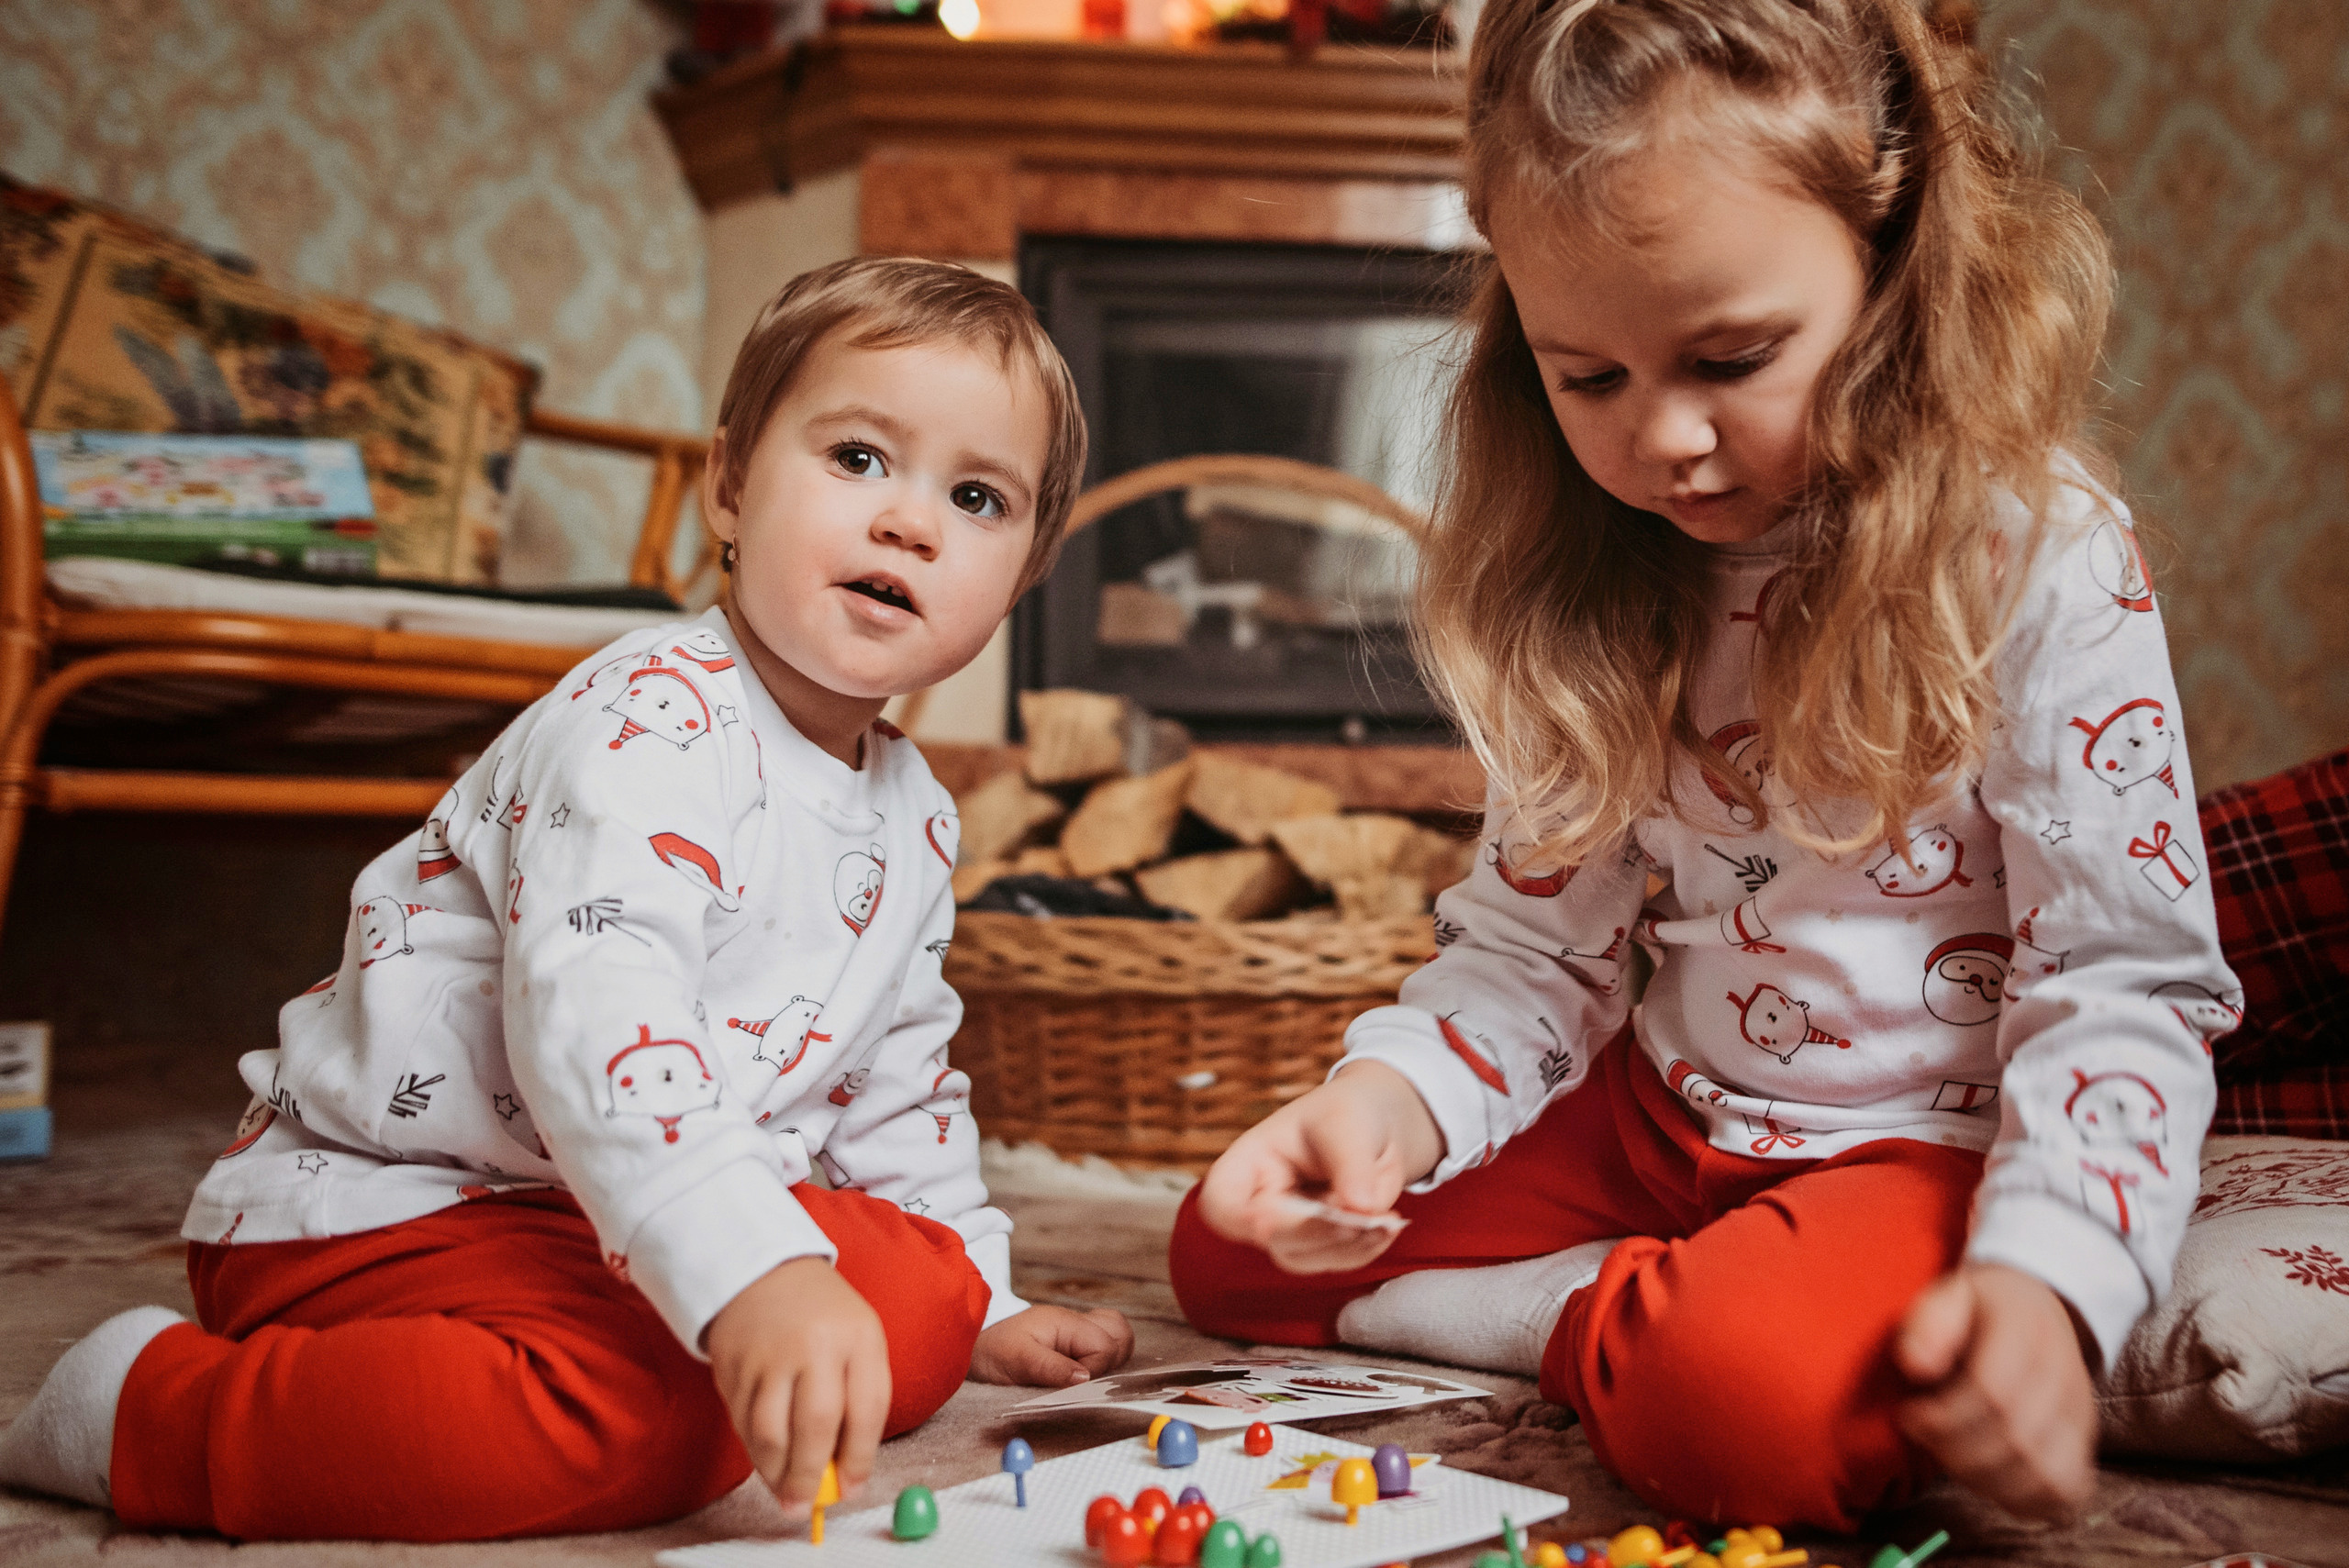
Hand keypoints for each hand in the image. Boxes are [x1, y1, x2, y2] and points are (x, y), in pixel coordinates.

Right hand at [706, 1257, 891, 1514]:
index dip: (859, 1458)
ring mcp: (768, 1354)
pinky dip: (753, 1451)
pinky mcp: (732, 1365)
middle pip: (815, 1425)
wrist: (762, 1269)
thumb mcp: (859, 1339)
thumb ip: (861, 1399)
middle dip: (811, 1476)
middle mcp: (813, 1344)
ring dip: (776, 1472)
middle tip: (807, 1506)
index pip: (866, 1409)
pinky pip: (742, 1422)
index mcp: (858, 1336)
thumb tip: (847, 1471)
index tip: (851, 1488)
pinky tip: (764, 1459)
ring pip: (769, 1431)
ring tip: (784, 1492)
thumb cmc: (822, 1315)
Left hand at [970, 1304, 1135, 1385]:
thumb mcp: (1019, 1360)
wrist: (973, 1345)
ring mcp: (1074, 1331)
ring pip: (1116, 1334)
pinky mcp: (1070, 1341)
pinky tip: (1083, 1372)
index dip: (1096, 1369)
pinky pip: (1101, 1342)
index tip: (1075, 1384)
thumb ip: (1053, 1368)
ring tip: (1088, 1377)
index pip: (1104, 1344)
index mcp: (1065, 1323)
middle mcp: (1074, 1323)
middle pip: (1120, 1332)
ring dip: (1110, 1357)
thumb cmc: (993, 1350)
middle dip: (1113, 1358)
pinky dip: (1102, 1356)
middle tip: (1088, 1379)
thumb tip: (1085, 1378)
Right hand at [1194, 1060, 1443, 1273]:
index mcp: (1248, 1164)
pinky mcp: (1319, 1246)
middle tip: (1365, 1215)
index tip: (1276, 1221)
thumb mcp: (1346, 1123)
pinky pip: (1337, 1262)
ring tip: (1387, 1218)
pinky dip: (1366, 1249)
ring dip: (1349, 1245)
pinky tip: (1388, 1226)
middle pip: (1272, 1238)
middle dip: (1320, 1231)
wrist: (1372, 1125)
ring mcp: (1289, 1231)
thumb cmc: (1345, 1114)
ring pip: (1307, 1258)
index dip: (1244, 1220)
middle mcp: (1260, 1204)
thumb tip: (1359, 1208)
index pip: (1222, 1204)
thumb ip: (1351, 1164)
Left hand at [1894, 1262, 2098, 1521]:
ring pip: (2042, 1475)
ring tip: (1950, 1455)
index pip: (1993, 1392)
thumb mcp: (1945, 1296)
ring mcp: (2080, 1415)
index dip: (1943, 1417)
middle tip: (1923, 1434)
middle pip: (2015, 1439)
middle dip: (1954, 1450)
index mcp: (2026, 1327)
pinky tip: (1985, 1477)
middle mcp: (2064, 1374)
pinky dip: (2020, 1499)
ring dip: (1983, 1479)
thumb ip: (1928, 1323)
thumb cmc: (1975, 1311)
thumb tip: (1916, 1366)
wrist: (2035, 1311)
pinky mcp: (2084, 1446)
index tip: (1908, 1413)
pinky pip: (2064, 1494)